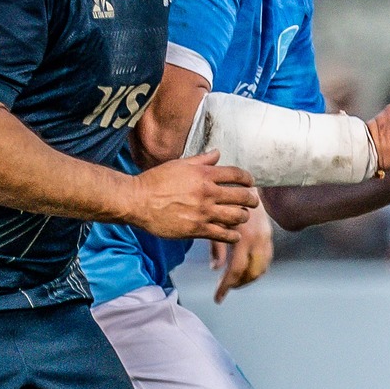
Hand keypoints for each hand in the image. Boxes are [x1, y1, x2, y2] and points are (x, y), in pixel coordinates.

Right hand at [128, 150, 258, 241]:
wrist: (137, 200)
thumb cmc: (156, 181)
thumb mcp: (179, 164)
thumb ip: (201, 160)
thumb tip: (217, 153)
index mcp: (204, 174)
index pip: (237, 175)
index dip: (248, 179)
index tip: (250, 183)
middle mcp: (207, 193)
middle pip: (243, 197)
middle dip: (252, 199)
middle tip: (253, 201)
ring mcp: (203, 212)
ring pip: (237, 216)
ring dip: (243, 216)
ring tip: (242, 216)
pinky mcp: (197, 229)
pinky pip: (223, 234)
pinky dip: (233, 235)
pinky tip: (234, 234)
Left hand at [210, 202, 273, 300]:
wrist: (246, 184)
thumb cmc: (226, 200)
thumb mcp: (217, 222)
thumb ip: (217, 246)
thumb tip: (215, 268)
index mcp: (243, 237)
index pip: (236, 271)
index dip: (226, 286)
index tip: (218, 297)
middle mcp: (258, 240)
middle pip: (251, 273)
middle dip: (238, 284)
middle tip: (225, 289)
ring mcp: (266, 238)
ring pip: (261, 268)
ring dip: (248, 278)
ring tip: (234, 282)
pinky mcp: (269, 236)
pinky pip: (266, 259)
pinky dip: (256, 268)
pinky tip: (246, 270)